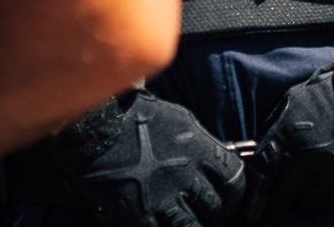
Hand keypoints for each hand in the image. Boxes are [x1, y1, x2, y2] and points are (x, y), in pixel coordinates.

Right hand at [48, 91, 245, 226]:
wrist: (99, 128)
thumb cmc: (138, 117)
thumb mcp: (182, 121)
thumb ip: (202, 144)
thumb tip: (214, 158)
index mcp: (201, 151)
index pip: (234, 179)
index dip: (235, 193)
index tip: (231, 197)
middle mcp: (186, 176)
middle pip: (216, 206)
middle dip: (216, 211)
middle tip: (210, 212)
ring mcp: (162, 197)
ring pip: (192, 224)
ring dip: (194, 223)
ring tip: (190, 220)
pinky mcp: (138, 213)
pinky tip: (164, 223)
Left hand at [248, 49, 333, 218]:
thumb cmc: (333, 91)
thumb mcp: (294, 101)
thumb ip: (274, 130)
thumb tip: (258, 158)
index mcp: (289, 135)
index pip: (261, 177)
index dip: (254, 199)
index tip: (252, 211)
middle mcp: (309, 157)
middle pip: (283, 196)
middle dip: (279, 202)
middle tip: (281, 202)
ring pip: (309, 204)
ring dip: (305, 200)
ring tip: (308, 192)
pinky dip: (329, 201)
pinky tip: (329, 191)